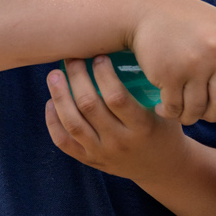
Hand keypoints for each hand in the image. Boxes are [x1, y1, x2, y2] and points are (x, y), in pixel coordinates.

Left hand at [44, 56, 183, 180]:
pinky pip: (64, 142)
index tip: (99, 56)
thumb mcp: (165, 108)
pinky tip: (50, 103)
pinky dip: (53, 122)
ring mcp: (102, 153)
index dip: (104, 74)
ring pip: (72, 124)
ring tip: (54, 76)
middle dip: (77, 77)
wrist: (162, 167)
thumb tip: (122, 48)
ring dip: (59, 96)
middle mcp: (120, 142)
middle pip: (89, 106)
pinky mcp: (90, 161)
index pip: (117, 97)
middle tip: (72, 58)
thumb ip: (147, 85)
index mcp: (142, 127)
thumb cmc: (164, 128)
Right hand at [126, 0, 215, 124]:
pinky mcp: (169, 76)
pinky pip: (176, 108)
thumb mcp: (213, 22)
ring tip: (185, 111)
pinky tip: (167, 108)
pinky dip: (172, 112)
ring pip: (200, 109)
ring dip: (192, 115)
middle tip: (208, 112)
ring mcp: (194, 64)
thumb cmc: (179, 18)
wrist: (140, 11)